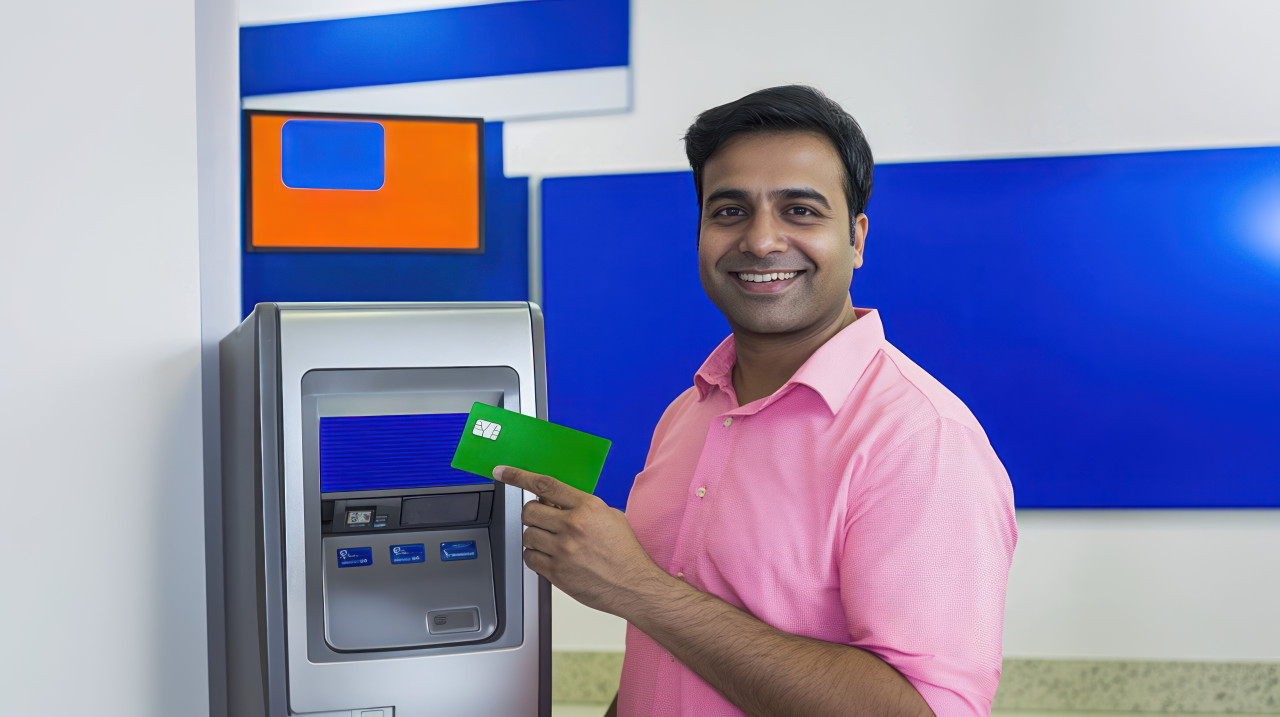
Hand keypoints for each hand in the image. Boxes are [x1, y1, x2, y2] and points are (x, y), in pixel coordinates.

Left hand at [492, 465, 666, 614]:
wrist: (634, 584)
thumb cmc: (624, 551)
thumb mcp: (609, 516)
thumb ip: (580, 505)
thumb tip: (552, 500)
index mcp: (588, 507)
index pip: (545, 485)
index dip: (518, 476)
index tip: (502, 472)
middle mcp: (573, 526)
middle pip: (529, 511)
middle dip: (534, 515)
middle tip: (545, 521)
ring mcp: (563, 550)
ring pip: (527, 535)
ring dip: (536, 537)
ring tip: (555, 543)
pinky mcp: (557, 572)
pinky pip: (529, 557)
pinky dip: (536, 556)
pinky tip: (552, 557)